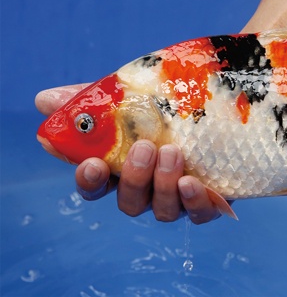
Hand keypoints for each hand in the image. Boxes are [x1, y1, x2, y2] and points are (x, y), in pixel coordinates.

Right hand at [36, 86, 223, 223]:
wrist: (215, 110)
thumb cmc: (166, 109)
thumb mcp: (130, 98)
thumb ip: (91, 100)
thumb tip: (44, 100)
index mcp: (122, 169)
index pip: (95, 186)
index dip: (89, 181)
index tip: (92, 164)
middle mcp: (147, 190)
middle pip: (130, 202)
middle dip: (134, 177)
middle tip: (144, 148)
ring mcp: (177, 198)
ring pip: (163, 210)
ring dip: (163, 184)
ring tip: (172, 153)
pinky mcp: (208, 201)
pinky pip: (199, 214)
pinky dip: (194, 202)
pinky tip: (192, 183)